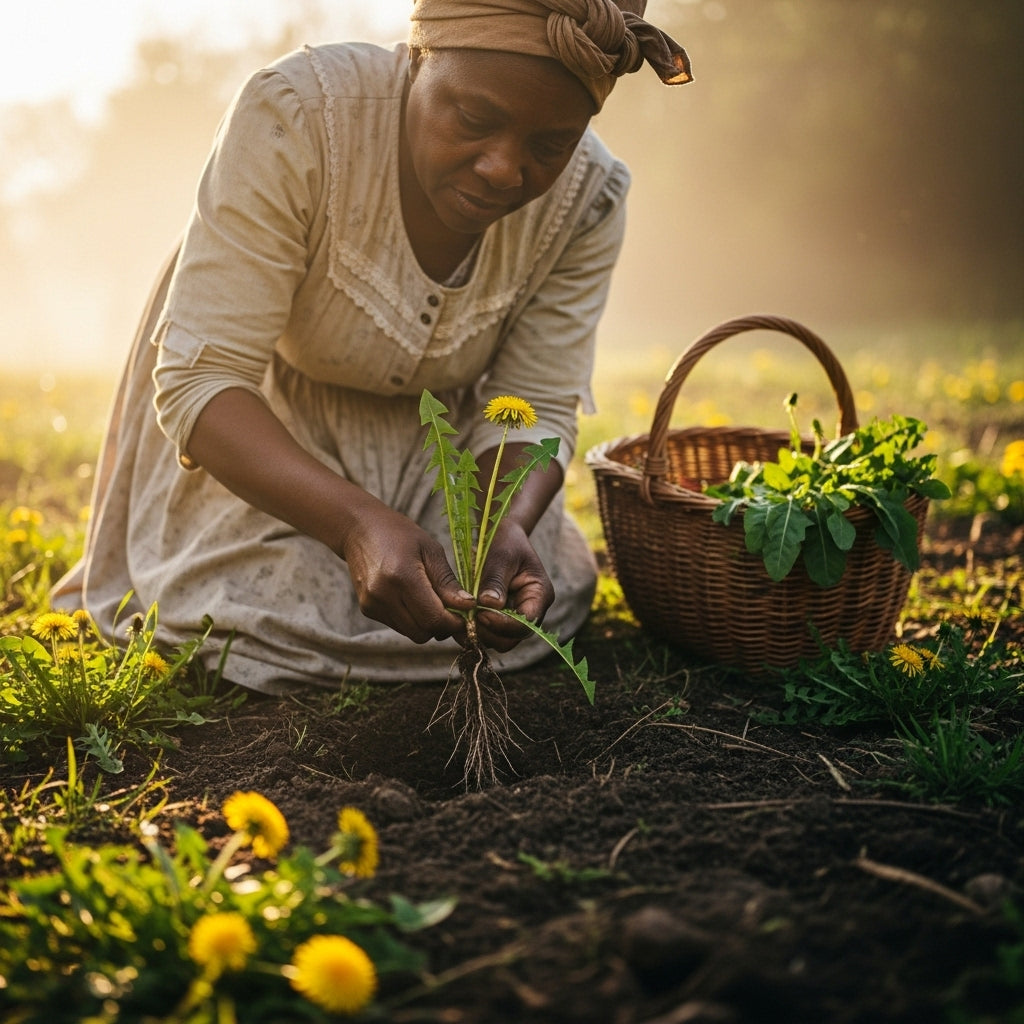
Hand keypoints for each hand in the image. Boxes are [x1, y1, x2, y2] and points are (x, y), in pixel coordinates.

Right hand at [341, 504, 475, 643]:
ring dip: (428, 625)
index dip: (454, 622)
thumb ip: (447, 582)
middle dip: (443, 627)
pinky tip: (414, 599)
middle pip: (423, 632)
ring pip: (412, 633)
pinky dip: (413, 620)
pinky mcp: (367, 610)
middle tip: (453, 610)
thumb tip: (469, 605)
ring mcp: (372, 605)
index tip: (466, 614)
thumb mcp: (431, 550)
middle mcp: (383, 595)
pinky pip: (399, 626)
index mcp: (402, 576)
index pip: (433, 618)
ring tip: (433, 601)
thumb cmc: (400, 534)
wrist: (360, 530)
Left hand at [472, 520, 554, 651]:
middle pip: (512, 638)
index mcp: (540, 595)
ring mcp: (514, 617)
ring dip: (479, 633)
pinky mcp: (499, 618)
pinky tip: (458, 618)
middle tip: (466, 619)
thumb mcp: (501, 556)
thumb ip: (496, 580)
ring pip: (498, 640)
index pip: (526, 623)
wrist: (501, 536)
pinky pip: (487, 633)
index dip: (503, 624)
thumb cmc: (505, 541)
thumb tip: (489, 605)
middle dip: (489, 632)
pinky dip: (473, 629)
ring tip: (459, 618)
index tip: (480, 614)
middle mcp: (531, 611)